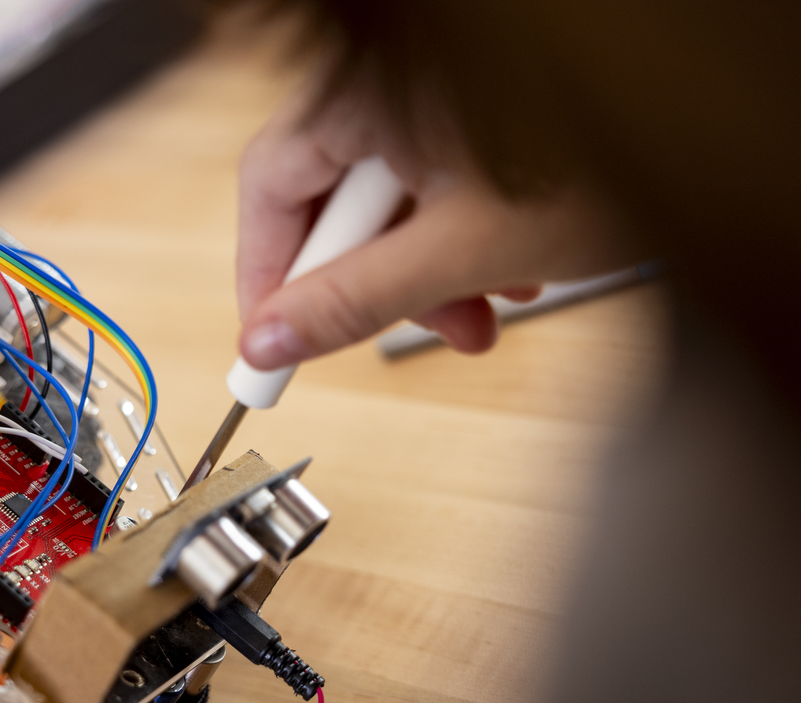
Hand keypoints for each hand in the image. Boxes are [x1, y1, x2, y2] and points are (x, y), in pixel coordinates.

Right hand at [236, 72, 640, 365]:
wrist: (709, 126)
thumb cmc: (608, 159)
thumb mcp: (462, 249)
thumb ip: (354, 300)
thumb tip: (271, 341)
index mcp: (368, 95)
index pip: (269, 188)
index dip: (266, 278)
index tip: (271, 344)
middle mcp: (390, 83)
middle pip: (332, 198)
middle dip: (372, 282)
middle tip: (412, 331)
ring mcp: (433, 94)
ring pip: (390, 196)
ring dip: (424, 269)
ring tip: (485, 307)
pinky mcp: (470, 111)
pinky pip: (435, 177)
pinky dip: (458, 231)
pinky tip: (509, 260)